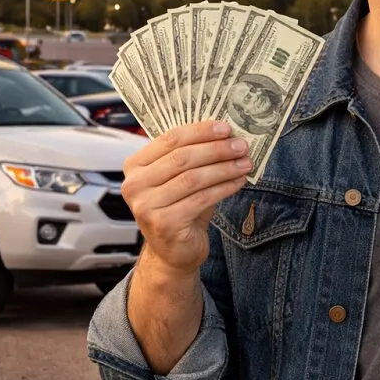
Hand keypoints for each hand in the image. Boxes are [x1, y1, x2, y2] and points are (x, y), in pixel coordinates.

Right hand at [121, 121, 252, 274]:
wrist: (173, 250)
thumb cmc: (179, 208)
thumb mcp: (180, 178)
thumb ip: (193, 155)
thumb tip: (227, 135)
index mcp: (135, 166)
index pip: (169, 139)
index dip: (200, 131)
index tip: (225, 128)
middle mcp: (135, 185)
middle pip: (182, 158)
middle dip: (216, 149)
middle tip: (241, 145)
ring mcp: (147, 206)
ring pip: (193, 178)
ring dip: (224, 168)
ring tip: (245, 163)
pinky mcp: (164, 224)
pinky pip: (201, 199)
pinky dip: (224, 188)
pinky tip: (238, 181)